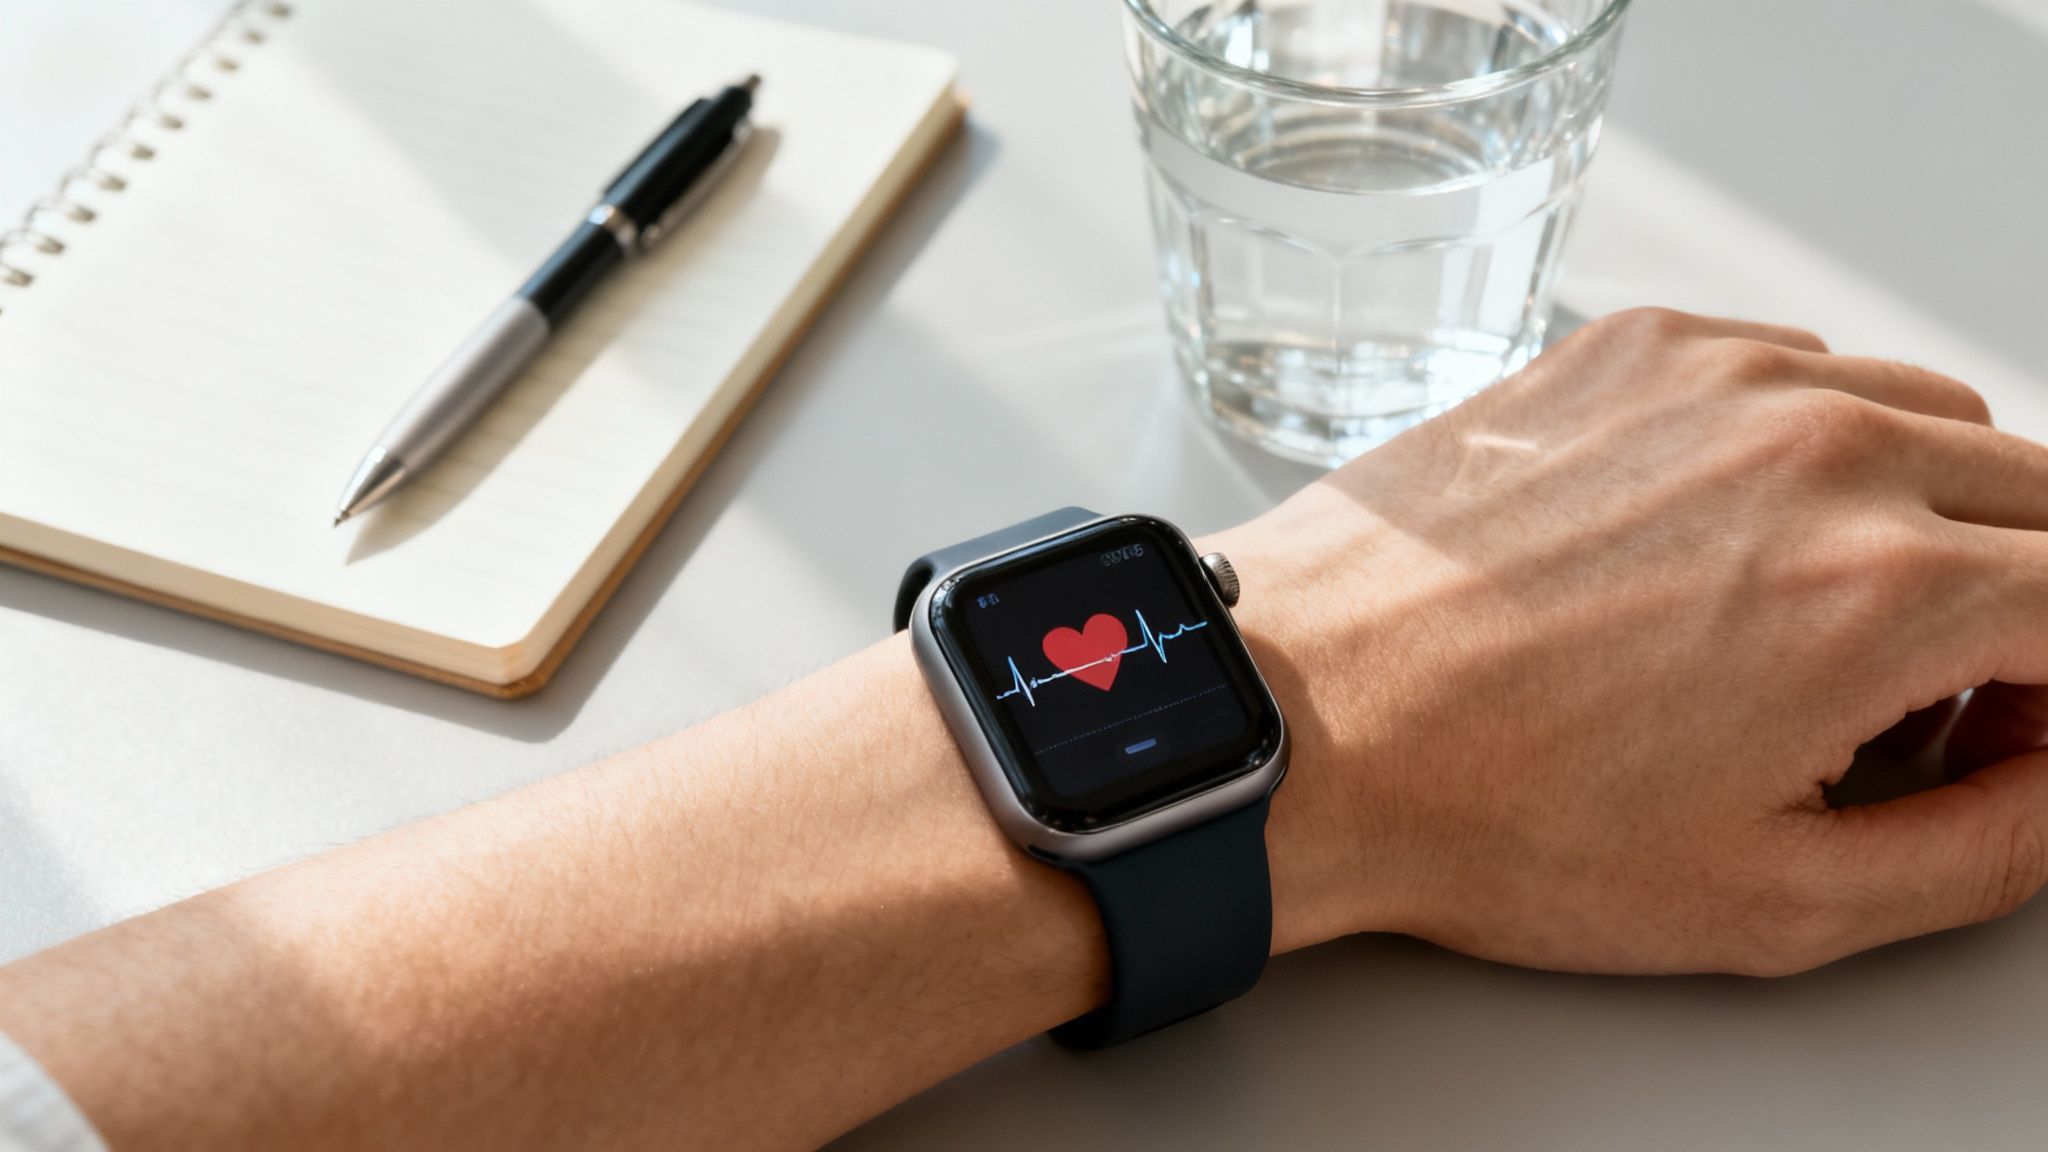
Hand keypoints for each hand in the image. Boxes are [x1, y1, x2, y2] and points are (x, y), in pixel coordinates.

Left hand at [1216, 308, 2047, 974]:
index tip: (2007, 736)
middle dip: (2023, 598)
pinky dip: (1814, 444)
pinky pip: (1798, 367)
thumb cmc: (1491, 812)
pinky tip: (1728, 540)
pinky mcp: (1627, 350)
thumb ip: (1984, 847)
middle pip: (2034, 495)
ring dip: (1929, 512)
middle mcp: (1816, 449)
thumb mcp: (1772, 899)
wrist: (1300, 721)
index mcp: (1882, 589)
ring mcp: (1715, 378)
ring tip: (1823, 622)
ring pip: (1925, 415)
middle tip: (1929, 697)